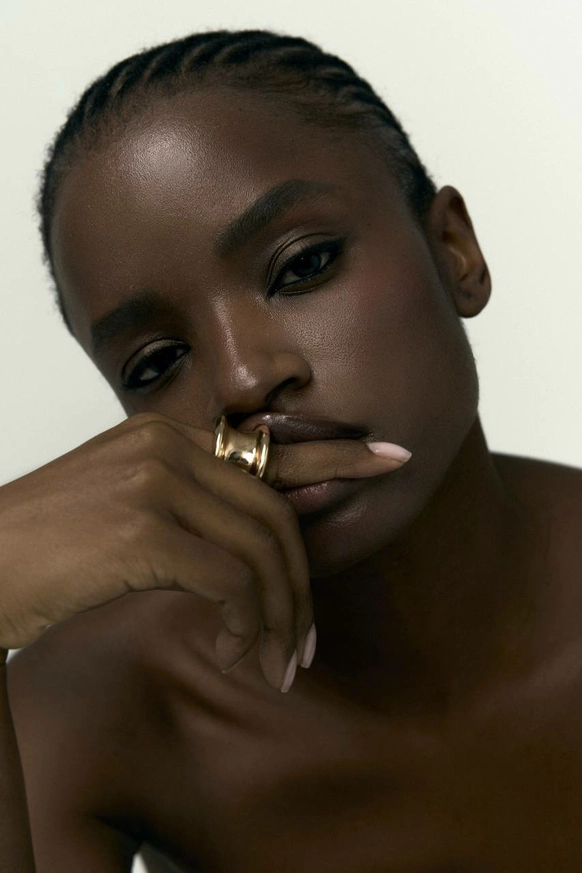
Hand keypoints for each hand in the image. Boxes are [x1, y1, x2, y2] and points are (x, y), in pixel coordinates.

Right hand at [0, 413, 408, 691]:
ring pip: (262, 550)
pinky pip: (232, 580)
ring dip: (280, 618)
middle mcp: (166, 447)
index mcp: (165, 437)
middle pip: (275, 513)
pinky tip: (238, 654)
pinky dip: (249, 624)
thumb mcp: (126, 512)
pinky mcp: (144, 528)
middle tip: (306, 644)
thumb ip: (195, 509)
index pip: (270, 448)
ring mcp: (156, 482)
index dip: (338, 454)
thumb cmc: (48, 552)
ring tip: (278, 665)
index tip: (390, 459)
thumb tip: (268, 529)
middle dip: (302, 585)